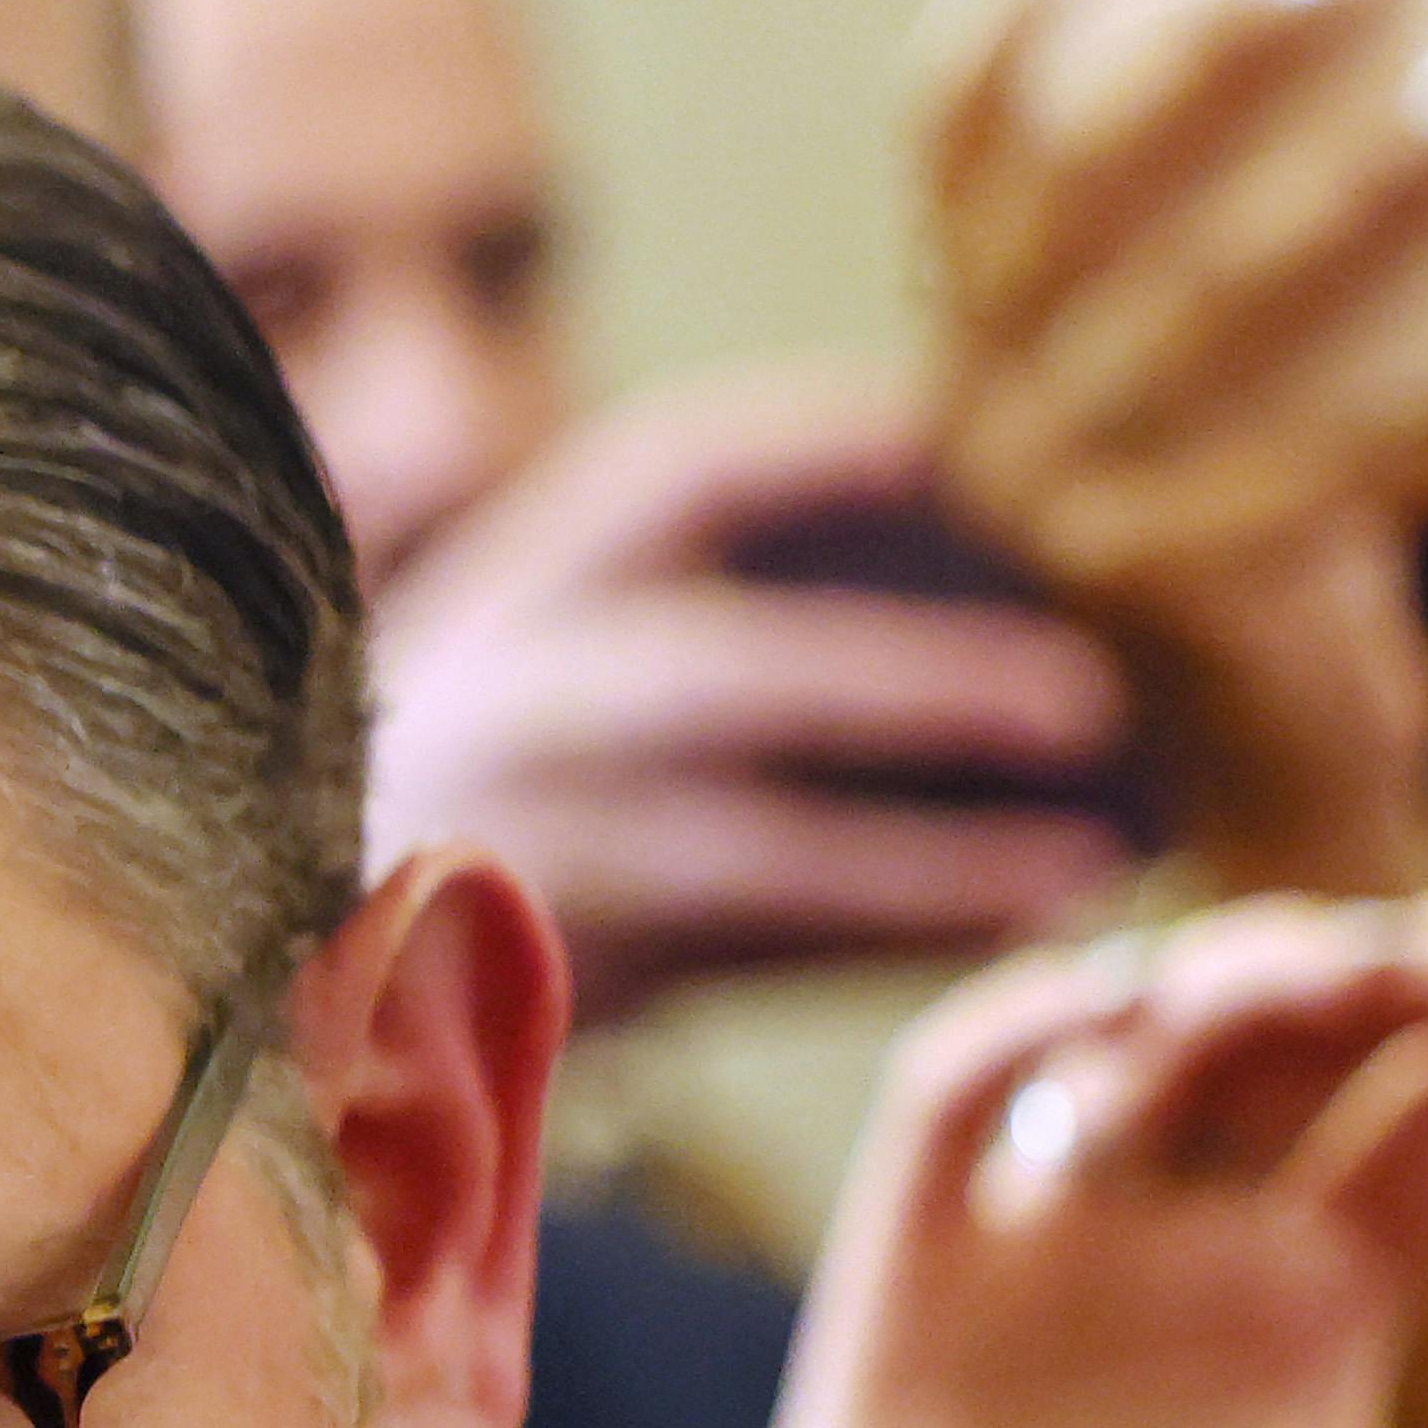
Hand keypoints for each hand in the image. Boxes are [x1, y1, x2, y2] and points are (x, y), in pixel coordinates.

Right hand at [366, 364, 1141, 1031]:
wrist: (332, 922)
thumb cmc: (525, 755)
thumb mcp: (580, 627)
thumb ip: (736, 587)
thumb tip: (1010, 557)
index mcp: (536, 575)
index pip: (690, 471)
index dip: (848, 453)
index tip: (1002, 447)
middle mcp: (516, 700)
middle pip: (727, 682)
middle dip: (916, 687)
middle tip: (1095, 703)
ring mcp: (524, 849)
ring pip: (751, 859)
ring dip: (933, 867)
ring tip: (1095, 863)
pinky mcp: (547, 980)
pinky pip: (748, 965)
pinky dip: (882, 950)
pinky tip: (1010, 934)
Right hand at [653, 766, 1427, 1427]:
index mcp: (1331, 1299)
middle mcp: (1207, 1242)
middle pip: (1323, 1021)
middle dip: (1408, 943)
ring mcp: (1060, 1243)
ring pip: (1155, 1024)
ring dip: (1242, 967)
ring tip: (1328, 977)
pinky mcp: (918, 1270)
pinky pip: (961, 1092)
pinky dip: (1028, 1026)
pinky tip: (1104, 1012)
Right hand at [910, 0, 1427, 896]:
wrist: (1285, 791)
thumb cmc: (1298, 548)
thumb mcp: (1251, 390)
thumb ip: (1257, 264)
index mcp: (974, 365)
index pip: (952, 160)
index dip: (1015, 33)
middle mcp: (981, 433)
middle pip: (1093, 194)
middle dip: (1228, 54)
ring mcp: (1063, 518)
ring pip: (1223, 300)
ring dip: (1376, 181)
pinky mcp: (1177, 592)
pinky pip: (1351, 454)